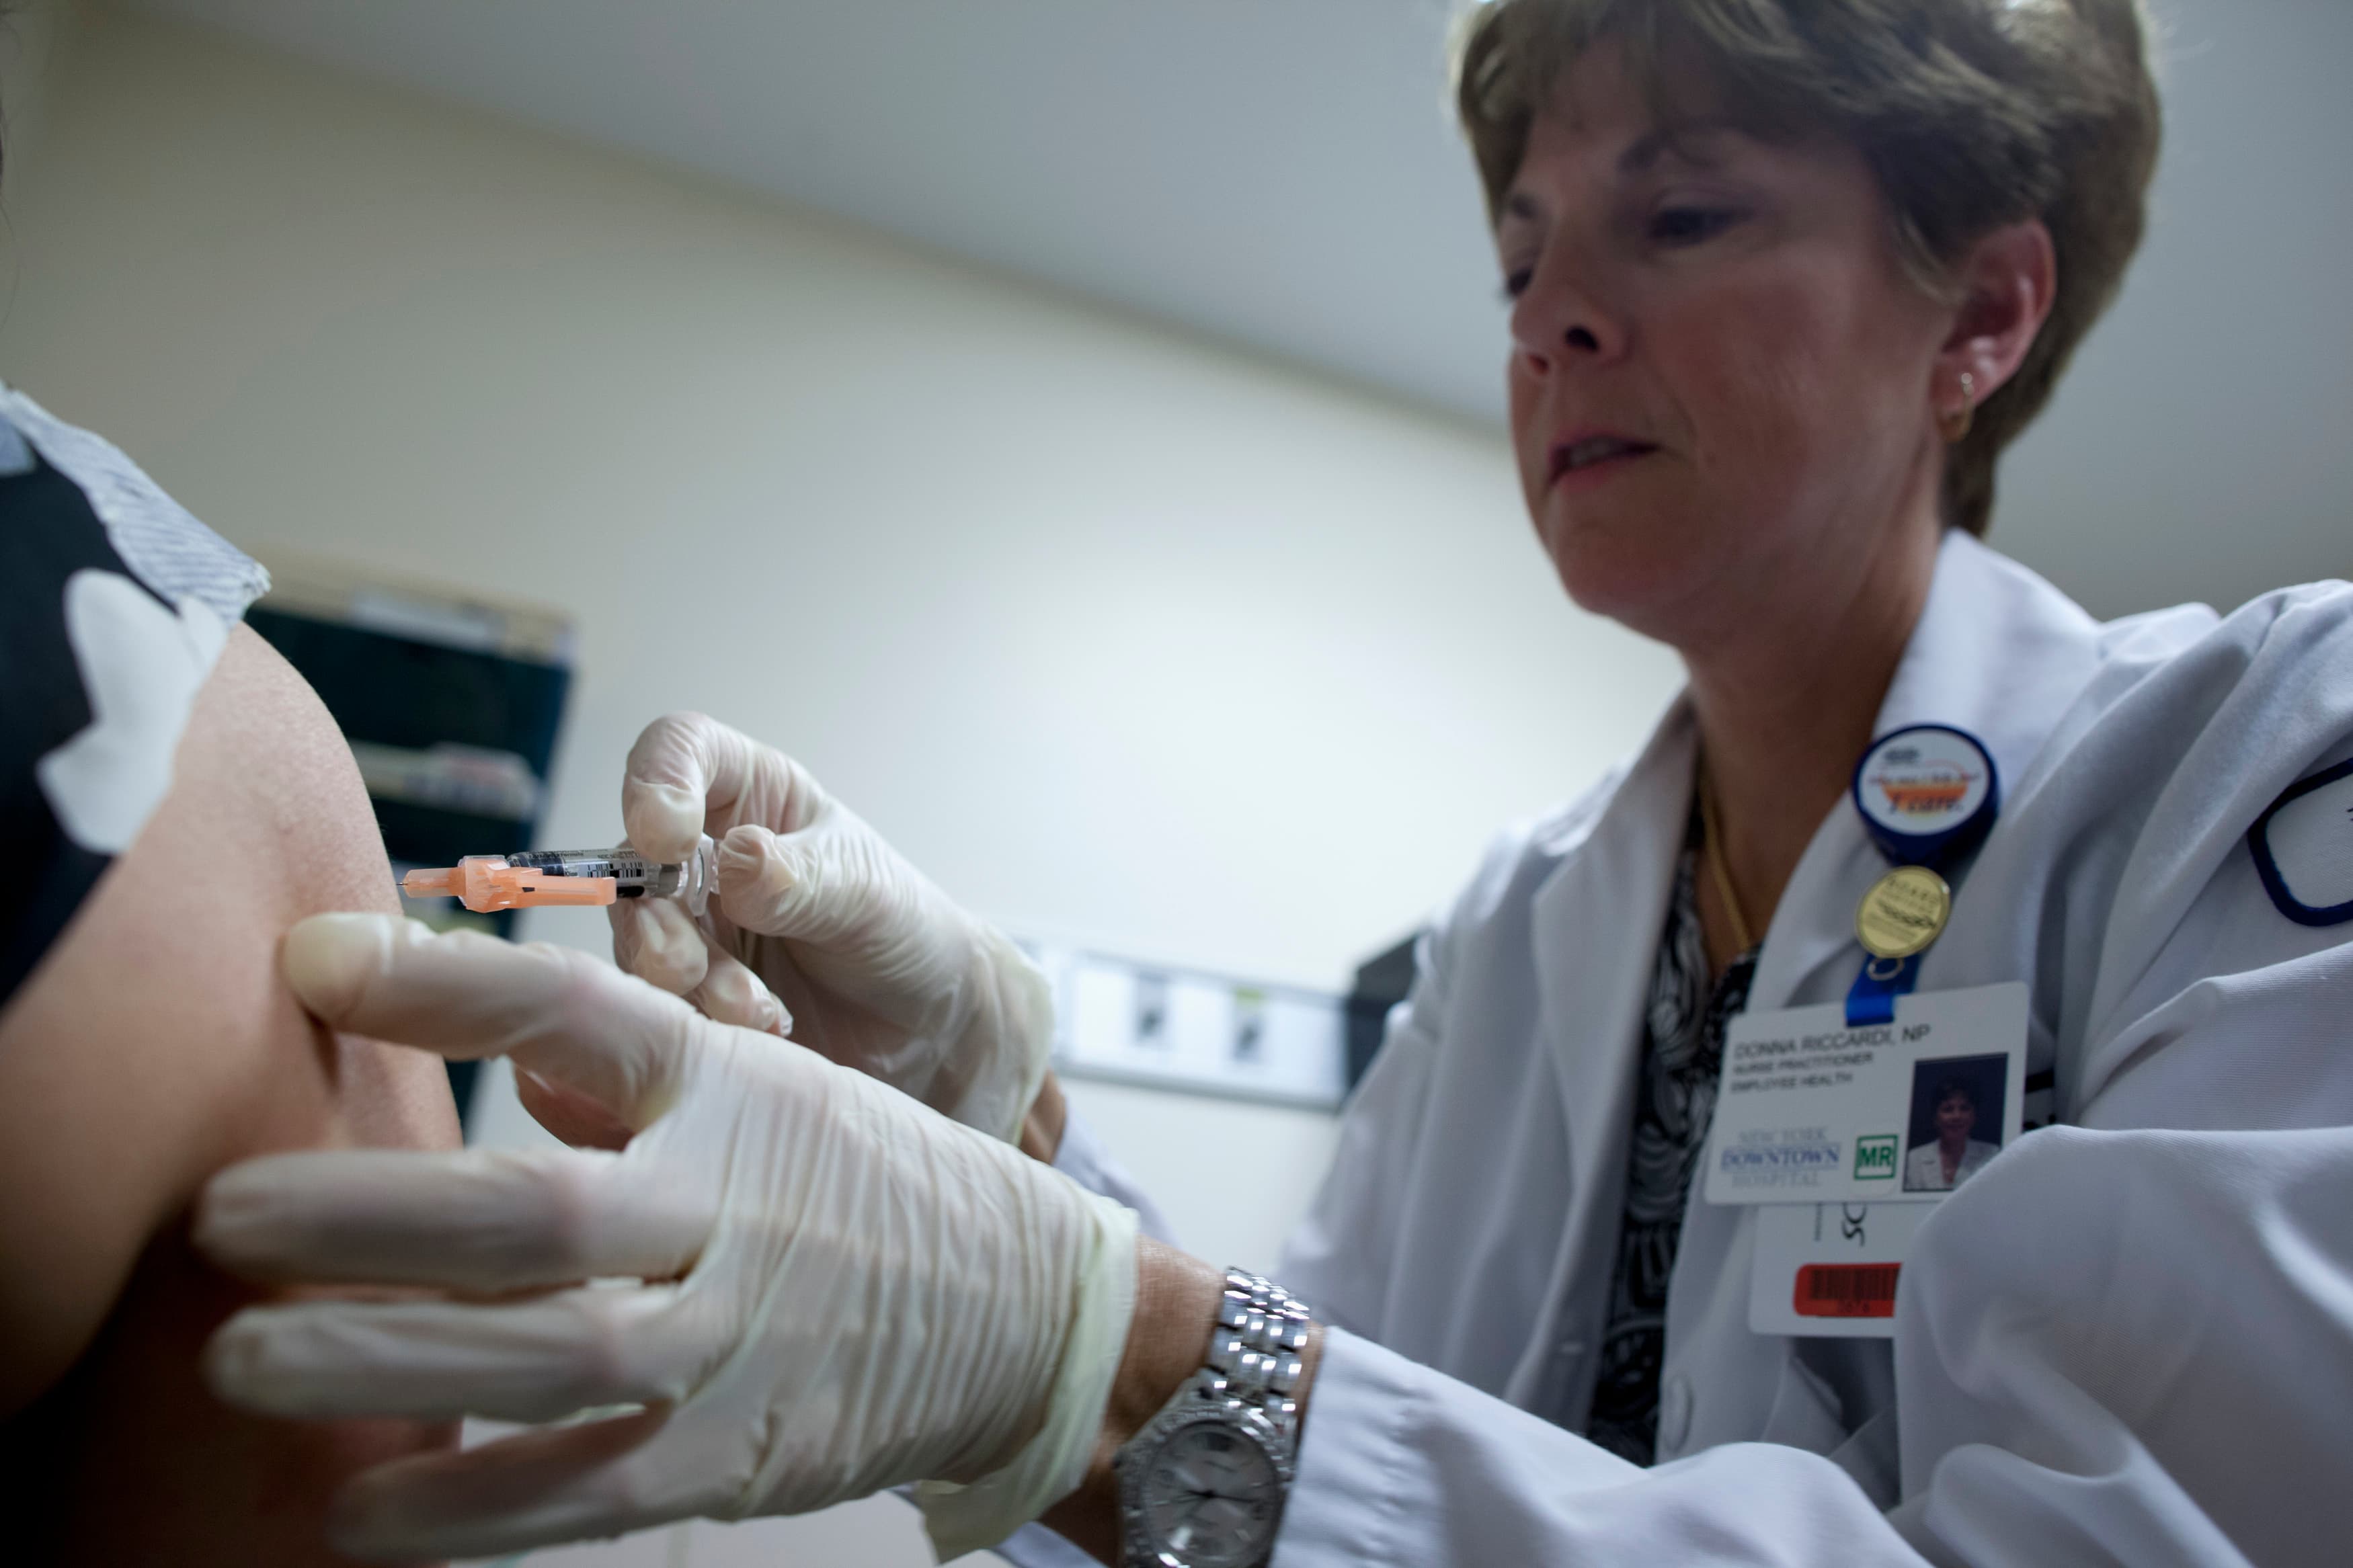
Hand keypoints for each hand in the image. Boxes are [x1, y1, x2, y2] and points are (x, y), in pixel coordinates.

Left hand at [195, 914, 1136, 1562]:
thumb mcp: (763, 1088)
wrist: (1021, 1307)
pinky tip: (351, 1508)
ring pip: (552, 1354)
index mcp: (733, 1086)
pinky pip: (589, 1487)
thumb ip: (611, 1077)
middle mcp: (731, 1205)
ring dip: (387, 1359)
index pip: (580, 1013)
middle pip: (540, 1209)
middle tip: (219, 1211)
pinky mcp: (737, 1454)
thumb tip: (415, 1022)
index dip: (444, 986)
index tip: (307, 956)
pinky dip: (469, 1503)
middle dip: (371, 1212)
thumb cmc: (859, 1181)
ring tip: (237, 1358)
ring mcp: (739, 1339)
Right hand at [610, 712, 1050, 1142]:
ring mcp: (692, 923)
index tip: (668, 838)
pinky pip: (660, 1001)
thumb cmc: (901, 927)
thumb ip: (801, 878)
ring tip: (750, 1010)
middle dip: (653, 919)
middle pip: (632, 861)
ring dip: (682, 980)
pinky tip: (763, 1029)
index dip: (656, 780)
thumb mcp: (865, 893)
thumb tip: (737, 860)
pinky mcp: (688, 990)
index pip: (678, 750)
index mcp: (752, 795)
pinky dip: (702, 1019)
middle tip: (687, 967)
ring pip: (639, 939)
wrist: (924, 1022)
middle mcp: (706, 852)